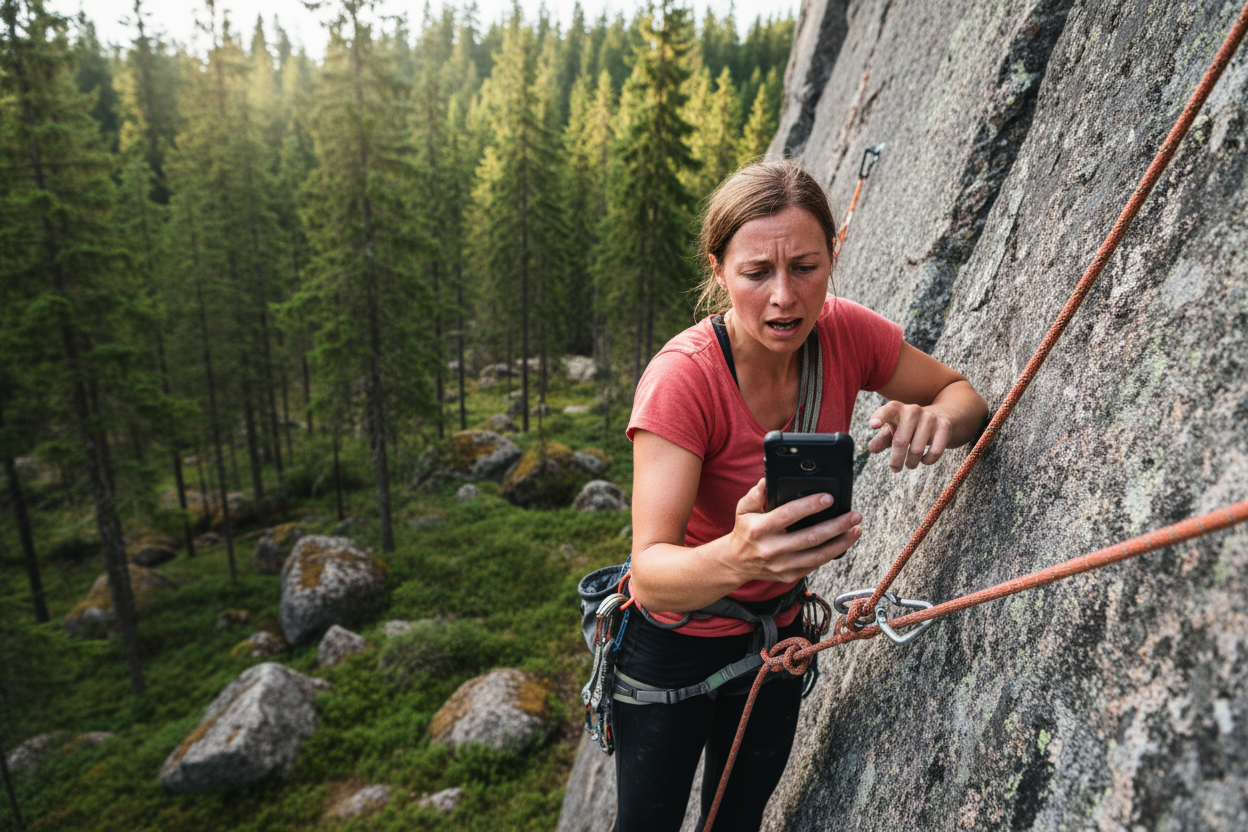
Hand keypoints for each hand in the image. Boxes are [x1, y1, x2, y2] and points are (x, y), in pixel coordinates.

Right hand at [727, 478, 862, 583]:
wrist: (736, 563)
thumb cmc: (745, 531)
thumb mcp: (743, 509)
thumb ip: (755, 494)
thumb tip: (767, 480)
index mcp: (760, 529)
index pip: (788, 515)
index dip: (810, 506)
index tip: (829, 498)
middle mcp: (772, 549)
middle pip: (810, 538)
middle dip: (836, 526)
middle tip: (854, 515)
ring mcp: (782, 565)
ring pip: (818, 556)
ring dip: (841, 543)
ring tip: (856, 530)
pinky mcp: (789, 575)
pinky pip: (815, 565)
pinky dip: (832, 554)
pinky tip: (843, 542)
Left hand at [868, 400, 952, 471]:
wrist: (940, 416)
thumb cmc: (908, 426)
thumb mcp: (893, 430)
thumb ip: (881, 439)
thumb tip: (872, 449)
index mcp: (896, 409)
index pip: (887, 411)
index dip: (880, 417)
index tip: (873, 425)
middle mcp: (913, 410)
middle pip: (900, 441)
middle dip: (896, 460)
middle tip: (895, 468)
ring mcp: (930, 417)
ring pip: (917, 450)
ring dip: (911, 462)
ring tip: (910, 463)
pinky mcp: (944, 427)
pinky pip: (934, 452)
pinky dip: (927, 461)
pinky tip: (924, 459)